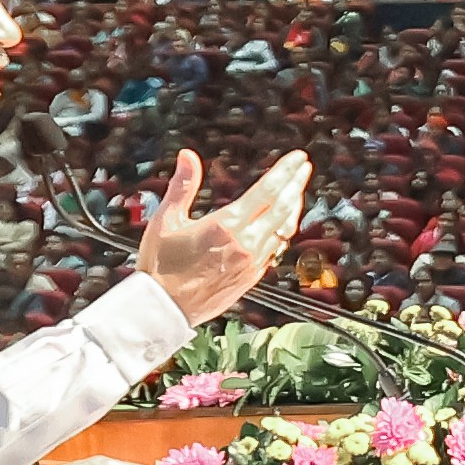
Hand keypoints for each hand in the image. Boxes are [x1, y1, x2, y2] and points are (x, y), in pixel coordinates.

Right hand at [142, 148, 311, 322]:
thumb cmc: (160, 265)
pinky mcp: (252, 277)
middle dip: (296, 183)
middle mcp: (245, 243)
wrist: (162, 309)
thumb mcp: (166, 220)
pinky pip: (276, 249)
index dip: (286, 172)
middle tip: (304, 167)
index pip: (267, 191)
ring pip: (284, 229)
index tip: (298, 157)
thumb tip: (188, 155)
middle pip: (283, 207)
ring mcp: (252, 262)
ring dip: (293, 206)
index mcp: (226, 225)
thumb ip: (182, 186)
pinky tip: (283, 223)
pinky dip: (283, 231)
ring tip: (296, 190)